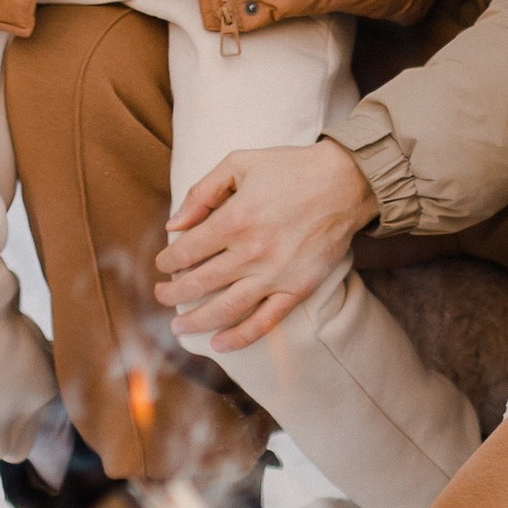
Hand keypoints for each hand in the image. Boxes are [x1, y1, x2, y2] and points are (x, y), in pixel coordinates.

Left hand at [157, 140, 374, 349]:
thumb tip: (173, 225)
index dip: (167, 261)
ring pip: (225, 309)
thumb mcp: (239, 163)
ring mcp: (275, 274)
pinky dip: (239, 337)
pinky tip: (219, 344)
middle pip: (198, 284)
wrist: (346, 182)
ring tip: (179, 327)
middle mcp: (251, 252)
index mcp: (234, 219)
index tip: (163, 264)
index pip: (186, 252)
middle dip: (172, 294)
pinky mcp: (298, 289)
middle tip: (162, 296)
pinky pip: (265, 322)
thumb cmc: (291, 168)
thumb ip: (202, 192)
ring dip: (195, 321)